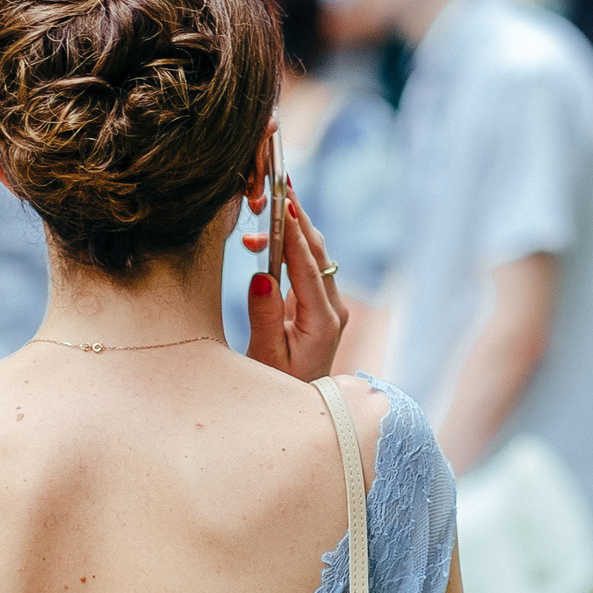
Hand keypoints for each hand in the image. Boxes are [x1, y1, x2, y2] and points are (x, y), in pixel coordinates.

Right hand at [244, 195, 346, 380]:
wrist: (301, 407)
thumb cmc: (280, 386)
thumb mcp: (267, 355)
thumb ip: (264, 314)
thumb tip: (261, 273)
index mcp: (324, 320)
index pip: (309, 267)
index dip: (296, 233)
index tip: (284, 202)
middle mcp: (333, 308)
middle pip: (318, 252)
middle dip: (298, 217)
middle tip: (279, 184)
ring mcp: (328, 305)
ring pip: (313, 255)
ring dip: (290, 230)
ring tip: (259, 212)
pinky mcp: (318, 305)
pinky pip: (305, 267)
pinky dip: (287, 247)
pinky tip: (259, 242)